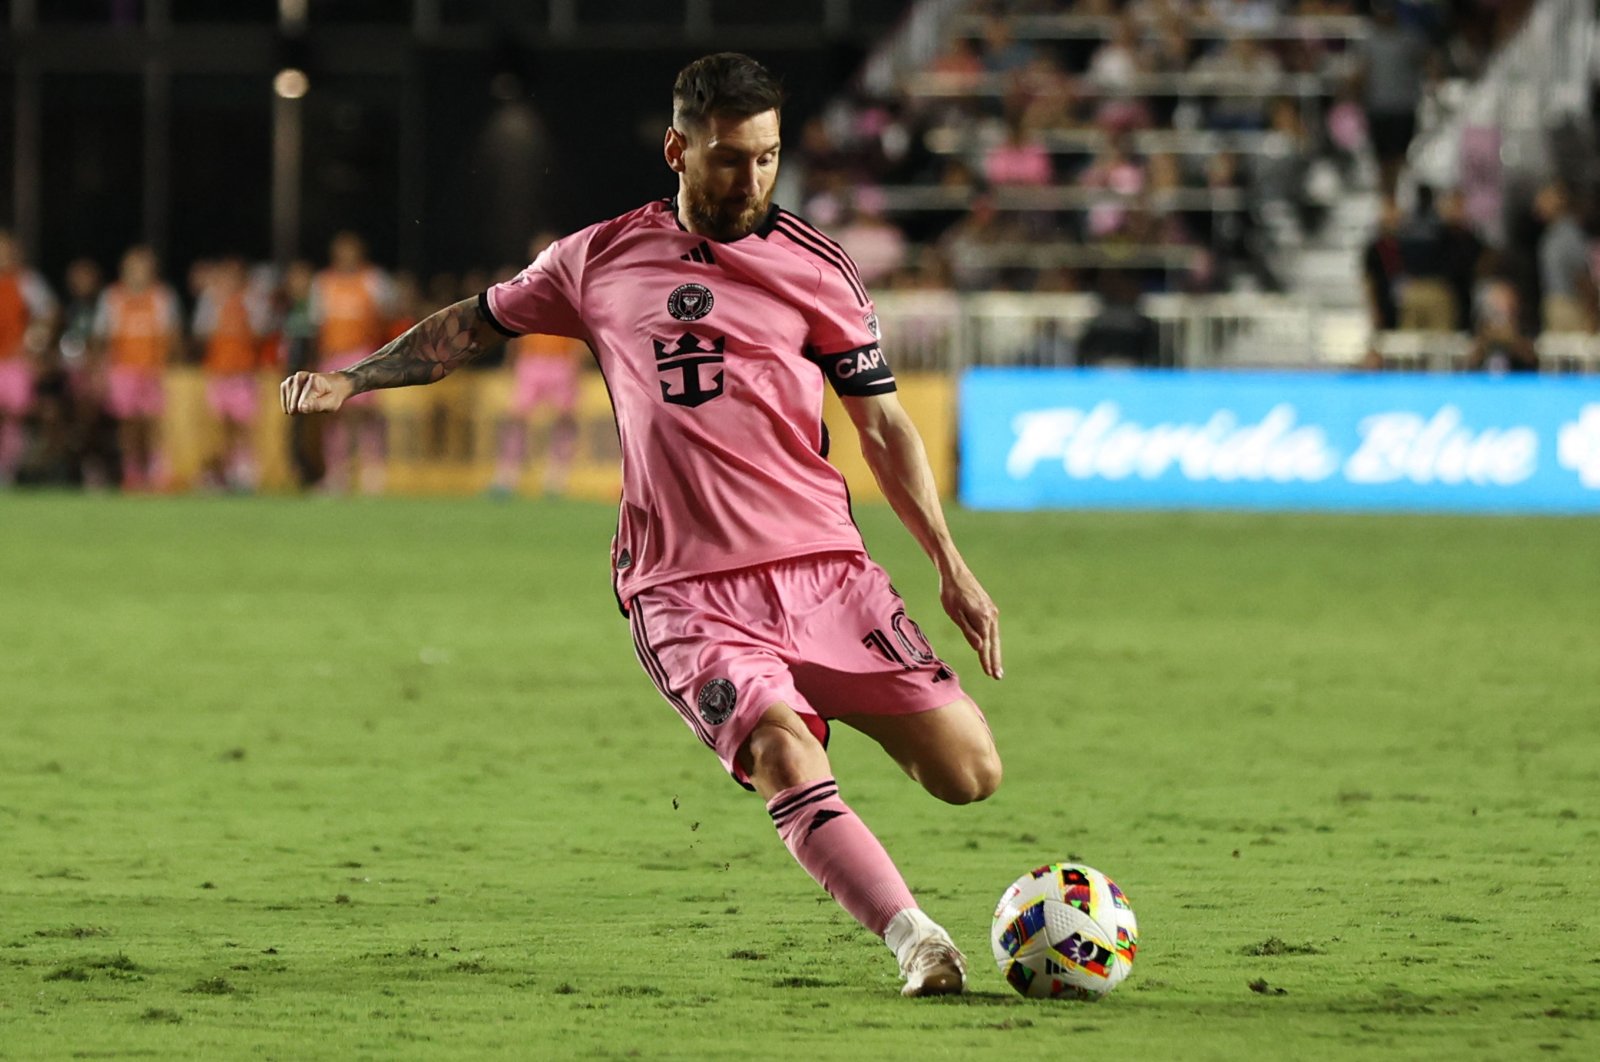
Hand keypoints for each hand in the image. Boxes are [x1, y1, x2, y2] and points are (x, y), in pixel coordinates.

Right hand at [280, 371, 352, 413]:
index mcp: (313, 380)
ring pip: (288, 403)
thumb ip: (317, 406)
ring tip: (309, 402)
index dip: (309, 409)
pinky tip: (300, 402)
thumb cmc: (333, 396)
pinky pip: (285, 399)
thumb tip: (301, 408)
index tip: (320, 404)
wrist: (334, 384)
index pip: (302, 404)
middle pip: (294, 404)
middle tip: (315, 403)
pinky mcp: (287, 383)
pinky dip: (291, 404)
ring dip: (298, 407)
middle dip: (303, 409)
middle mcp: (301, 376)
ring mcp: (292, 379)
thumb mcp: (331, 403)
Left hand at [940, 564, 1002, 679]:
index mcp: (982, 618)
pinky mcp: (989, 607)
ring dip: (996, 652)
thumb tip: (979, 647)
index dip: (987, 660)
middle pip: (994, 643)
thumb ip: (968, 631)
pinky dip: (993, 639)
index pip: (985, 645)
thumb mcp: (955, 614)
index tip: (990, 674)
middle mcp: (990, 615)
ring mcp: (991, 611)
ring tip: (996, 666)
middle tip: (998, 676)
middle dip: (995, 660)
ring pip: (995, 636)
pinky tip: (992, 645)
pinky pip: (993, 628)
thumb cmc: (951, 593)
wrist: (955, 572)